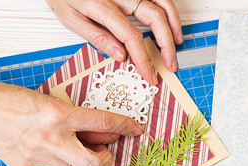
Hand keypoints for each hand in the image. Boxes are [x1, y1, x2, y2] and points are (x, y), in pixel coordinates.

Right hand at [0, 83, 143, 165]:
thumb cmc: (9, 100)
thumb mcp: (48, 100)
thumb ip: (75, 118)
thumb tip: (101, 130)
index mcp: (58, 114)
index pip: (103, 122)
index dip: (125, 126)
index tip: (135, 128)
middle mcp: (50, 138)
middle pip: (94, 163)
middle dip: (106, 159)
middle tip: (105, 150)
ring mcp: (37, 156)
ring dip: (82, 162)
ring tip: (75, 148)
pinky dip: (58, 163)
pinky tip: (49, 151)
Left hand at [46, 0, 182, 84]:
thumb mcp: (70, 17)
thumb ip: (96, 36)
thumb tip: (120, 55)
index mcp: (103, 6)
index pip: (131, 36)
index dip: (144, 59)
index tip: (150, 75)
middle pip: (155, 18)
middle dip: (166, 45)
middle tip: (170, 65)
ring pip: (162, 3)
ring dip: (174, 25)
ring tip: (177, 44)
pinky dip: (168, 8)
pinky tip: (169, 22)